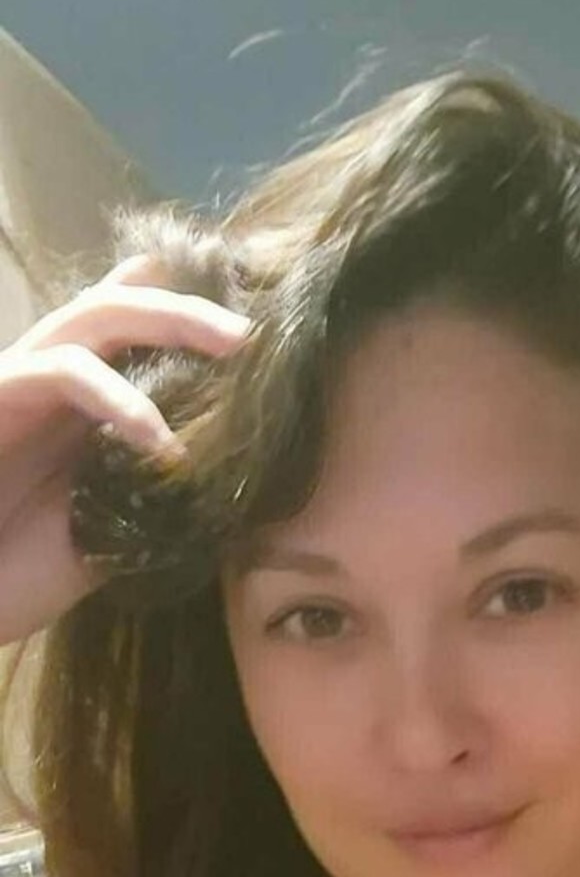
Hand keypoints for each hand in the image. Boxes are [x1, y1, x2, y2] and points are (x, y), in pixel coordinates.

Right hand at [0, 253, 249, 644]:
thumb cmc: (14, 570)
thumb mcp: (110, 539)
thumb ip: (157, 506)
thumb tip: (229, 507)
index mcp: (82, 404)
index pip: (136, 335)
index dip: (190, 320)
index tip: (258, 337)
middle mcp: (52, 380)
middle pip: (124, 306)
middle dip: (193, 309)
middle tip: (256, 333)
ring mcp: (20, 381)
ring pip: (96, 314)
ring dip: (170, 321)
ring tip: (232, 351)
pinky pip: (62, 371)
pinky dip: (120, 399)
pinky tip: (161, 442)